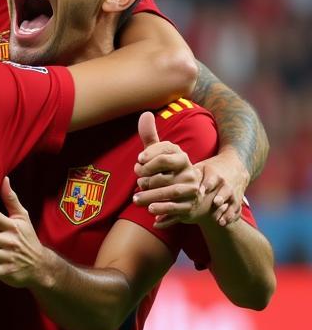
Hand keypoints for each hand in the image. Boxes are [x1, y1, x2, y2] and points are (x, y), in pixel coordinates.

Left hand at [132, 112, 203, 227]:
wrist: (193, 197)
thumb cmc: (169, 171)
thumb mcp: (161, 154)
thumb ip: (151, 136)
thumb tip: (145, 113)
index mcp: (182, 159)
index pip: (166, 155)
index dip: (150, 159)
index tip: (138, 162)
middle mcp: (189, 174)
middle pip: (164, 177)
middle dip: (147, 181)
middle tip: (138, 184)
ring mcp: (190, 192)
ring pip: (169, 194)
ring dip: (150, 198)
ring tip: (136, 200)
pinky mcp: (189, 208)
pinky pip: (175, 211)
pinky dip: (163, 214)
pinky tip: (151, 216)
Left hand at [193, 148, 247, 225]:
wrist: (235, 168)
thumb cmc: (210, 170)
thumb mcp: (200, 168)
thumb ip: (186, 176)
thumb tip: (164, 184)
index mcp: (215, 175)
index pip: (212, 179)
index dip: (207, 184)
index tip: (201, 190)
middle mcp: (225, 185)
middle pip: (225, 191)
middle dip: (221, 197)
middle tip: (215, 203)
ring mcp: (233, 194)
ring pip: (232, 203)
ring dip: (226, 212)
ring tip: (219, 221)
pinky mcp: (237, 202)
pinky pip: (236, 211)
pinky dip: (232, 217)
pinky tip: (224, 224)